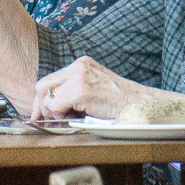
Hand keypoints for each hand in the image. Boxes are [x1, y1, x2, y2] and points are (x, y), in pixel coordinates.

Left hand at [28, 57, 152, 121]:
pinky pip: (56, 105)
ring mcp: (79, 77)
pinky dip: (61, 116)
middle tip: (52, 120)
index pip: (50, 80)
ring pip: (47, 97)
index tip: (41, 113)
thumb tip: (48, 107)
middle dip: (43, 106)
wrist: (142, 105)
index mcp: (81, 65)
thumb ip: (73, 92)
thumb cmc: (121, 103)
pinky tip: (78, 118)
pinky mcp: (81, 90)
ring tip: (72, 118)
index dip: (43, 99)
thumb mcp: (95, 89)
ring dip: (55, 113)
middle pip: (43, 85)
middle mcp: (78, 66)